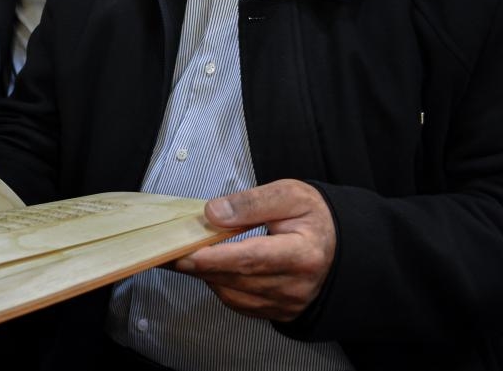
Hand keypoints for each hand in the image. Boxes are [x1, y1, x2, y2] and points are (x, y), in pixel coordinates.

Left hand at [174, 179, 335, 321]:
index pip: (252, 258)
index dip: (216, 256)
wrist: (338, 245)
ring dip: (206, 276)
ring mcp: (287, 303)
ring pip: (233, 294)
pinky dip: (219, 285)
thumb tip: (214, 213)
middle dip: (199, 266)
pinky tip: (210, 268)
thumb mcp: (289, 196)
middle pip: (237, 278)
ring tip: (185, 256)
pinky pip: (239, 303)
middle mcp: (296, 285)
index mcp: (304, 254)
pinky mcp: (278, 311)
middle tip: (169, 252)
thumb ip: (251, 203)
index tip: (186, 251)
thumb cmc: (314, 217)